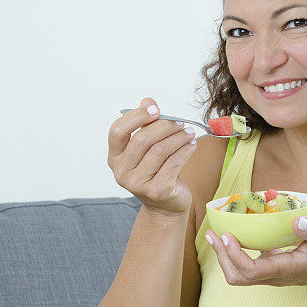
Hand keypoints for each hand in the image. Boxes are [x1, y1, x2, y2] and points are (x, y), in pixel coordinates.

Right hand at [107, 97, 197, 215]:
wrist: (166, 206)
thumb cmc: (157, 171)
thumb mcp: (149, 148)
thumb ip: (146, 124)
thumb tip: (147, 100)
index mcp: (115, 157)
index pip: (117, 131)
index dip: (136, 116)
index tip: (155, 109)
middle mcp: (121, 171)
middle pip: (142, 139)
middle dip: (164, 126)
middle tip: (180, 121)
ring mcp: (137, 184)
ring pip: (159, 151)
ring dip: (178, 137)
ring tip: (189, 132)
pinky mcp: (157, 191)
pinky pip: (173, 163)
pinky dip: (185, 150)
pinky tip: (192, 144)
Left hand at [206, 216, 306, 293]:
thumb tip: (297, 220)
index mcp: (283, 270)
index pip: (250, 271)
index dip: (234, 255)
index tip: (227, 234)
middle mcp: (273, 276)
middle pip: (237, 277)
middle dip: (222, 256)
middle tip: (212, 233)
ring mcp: (272, 273)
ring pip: (240, 274)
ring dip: (225, 255)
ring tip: (215, 234)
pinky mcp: (273, 267)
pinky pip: (248, 264)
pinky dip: (236, 251)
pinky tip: (236, 233)